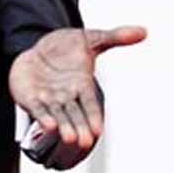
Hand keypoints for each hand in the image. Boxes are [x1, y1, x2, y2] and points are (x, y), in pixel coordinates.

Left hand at [9, 26, 146, 154]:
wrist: (39, 47)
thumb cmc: (67, 47)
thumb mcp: (91, 38)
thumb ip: (115, 37)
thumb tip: (143, 31)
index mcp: (82, 85)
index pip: (89, 103)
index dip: (93, 116)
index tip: (98, 131)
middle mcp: (66, 96)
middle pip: (74, 114)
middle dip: (78, 127)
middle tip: (83, 142)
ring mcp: (48, 98)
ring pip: (56, 115)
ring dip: (62, 126)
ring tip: (68, 138)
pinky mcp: (30, 97)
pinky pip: (36, 109)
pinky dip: (42, 117)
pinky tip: (48, 125)